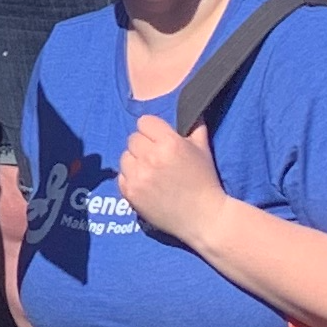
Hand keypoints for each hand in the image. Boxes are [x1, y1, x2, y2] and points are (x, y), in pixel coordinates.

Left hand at [112, 115, 230, 250]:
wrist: (203, 217)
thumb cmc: (205, 181)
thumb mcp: (203, 149)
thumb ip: (194, 126)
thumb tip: (190, 109)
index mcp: (169, 143)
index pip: (144, 122)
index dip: (153, 130)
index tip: (160, 139)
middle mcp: (151, 157)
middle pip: (133, 138)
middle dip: (144, 145)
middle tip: (157, 158)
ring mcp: (139, 176)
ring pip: (124, 156)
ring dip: (135, 162)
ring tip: (151, 171)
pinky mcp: (130, 193)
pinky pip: (121, 176)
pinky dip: (130, 178)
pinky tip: (146, 184)